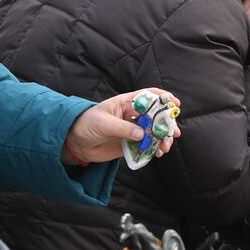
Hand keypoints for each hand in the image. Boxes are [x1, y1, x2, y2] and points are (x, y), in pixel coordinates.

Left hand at [63, 88, 181, 164]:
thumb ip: (123, 128)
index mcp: (126, 103)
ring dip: (162, 138)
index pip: (149, 96)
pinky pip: (146, 145)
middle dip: (166, 124)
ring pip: (153, 132)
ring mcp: (132, 130)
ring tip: (165, 147)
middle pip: (155, 116)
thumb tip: (142, 133)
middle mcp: (132, 115)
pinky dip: (154, 149)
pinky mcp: (129, 144)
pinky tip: (157, 153)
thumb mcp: (104, 124)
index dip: (163, 98)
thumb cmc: (86, 125)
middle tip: (173, 133)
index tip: (175, 104)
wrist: (74, 142)